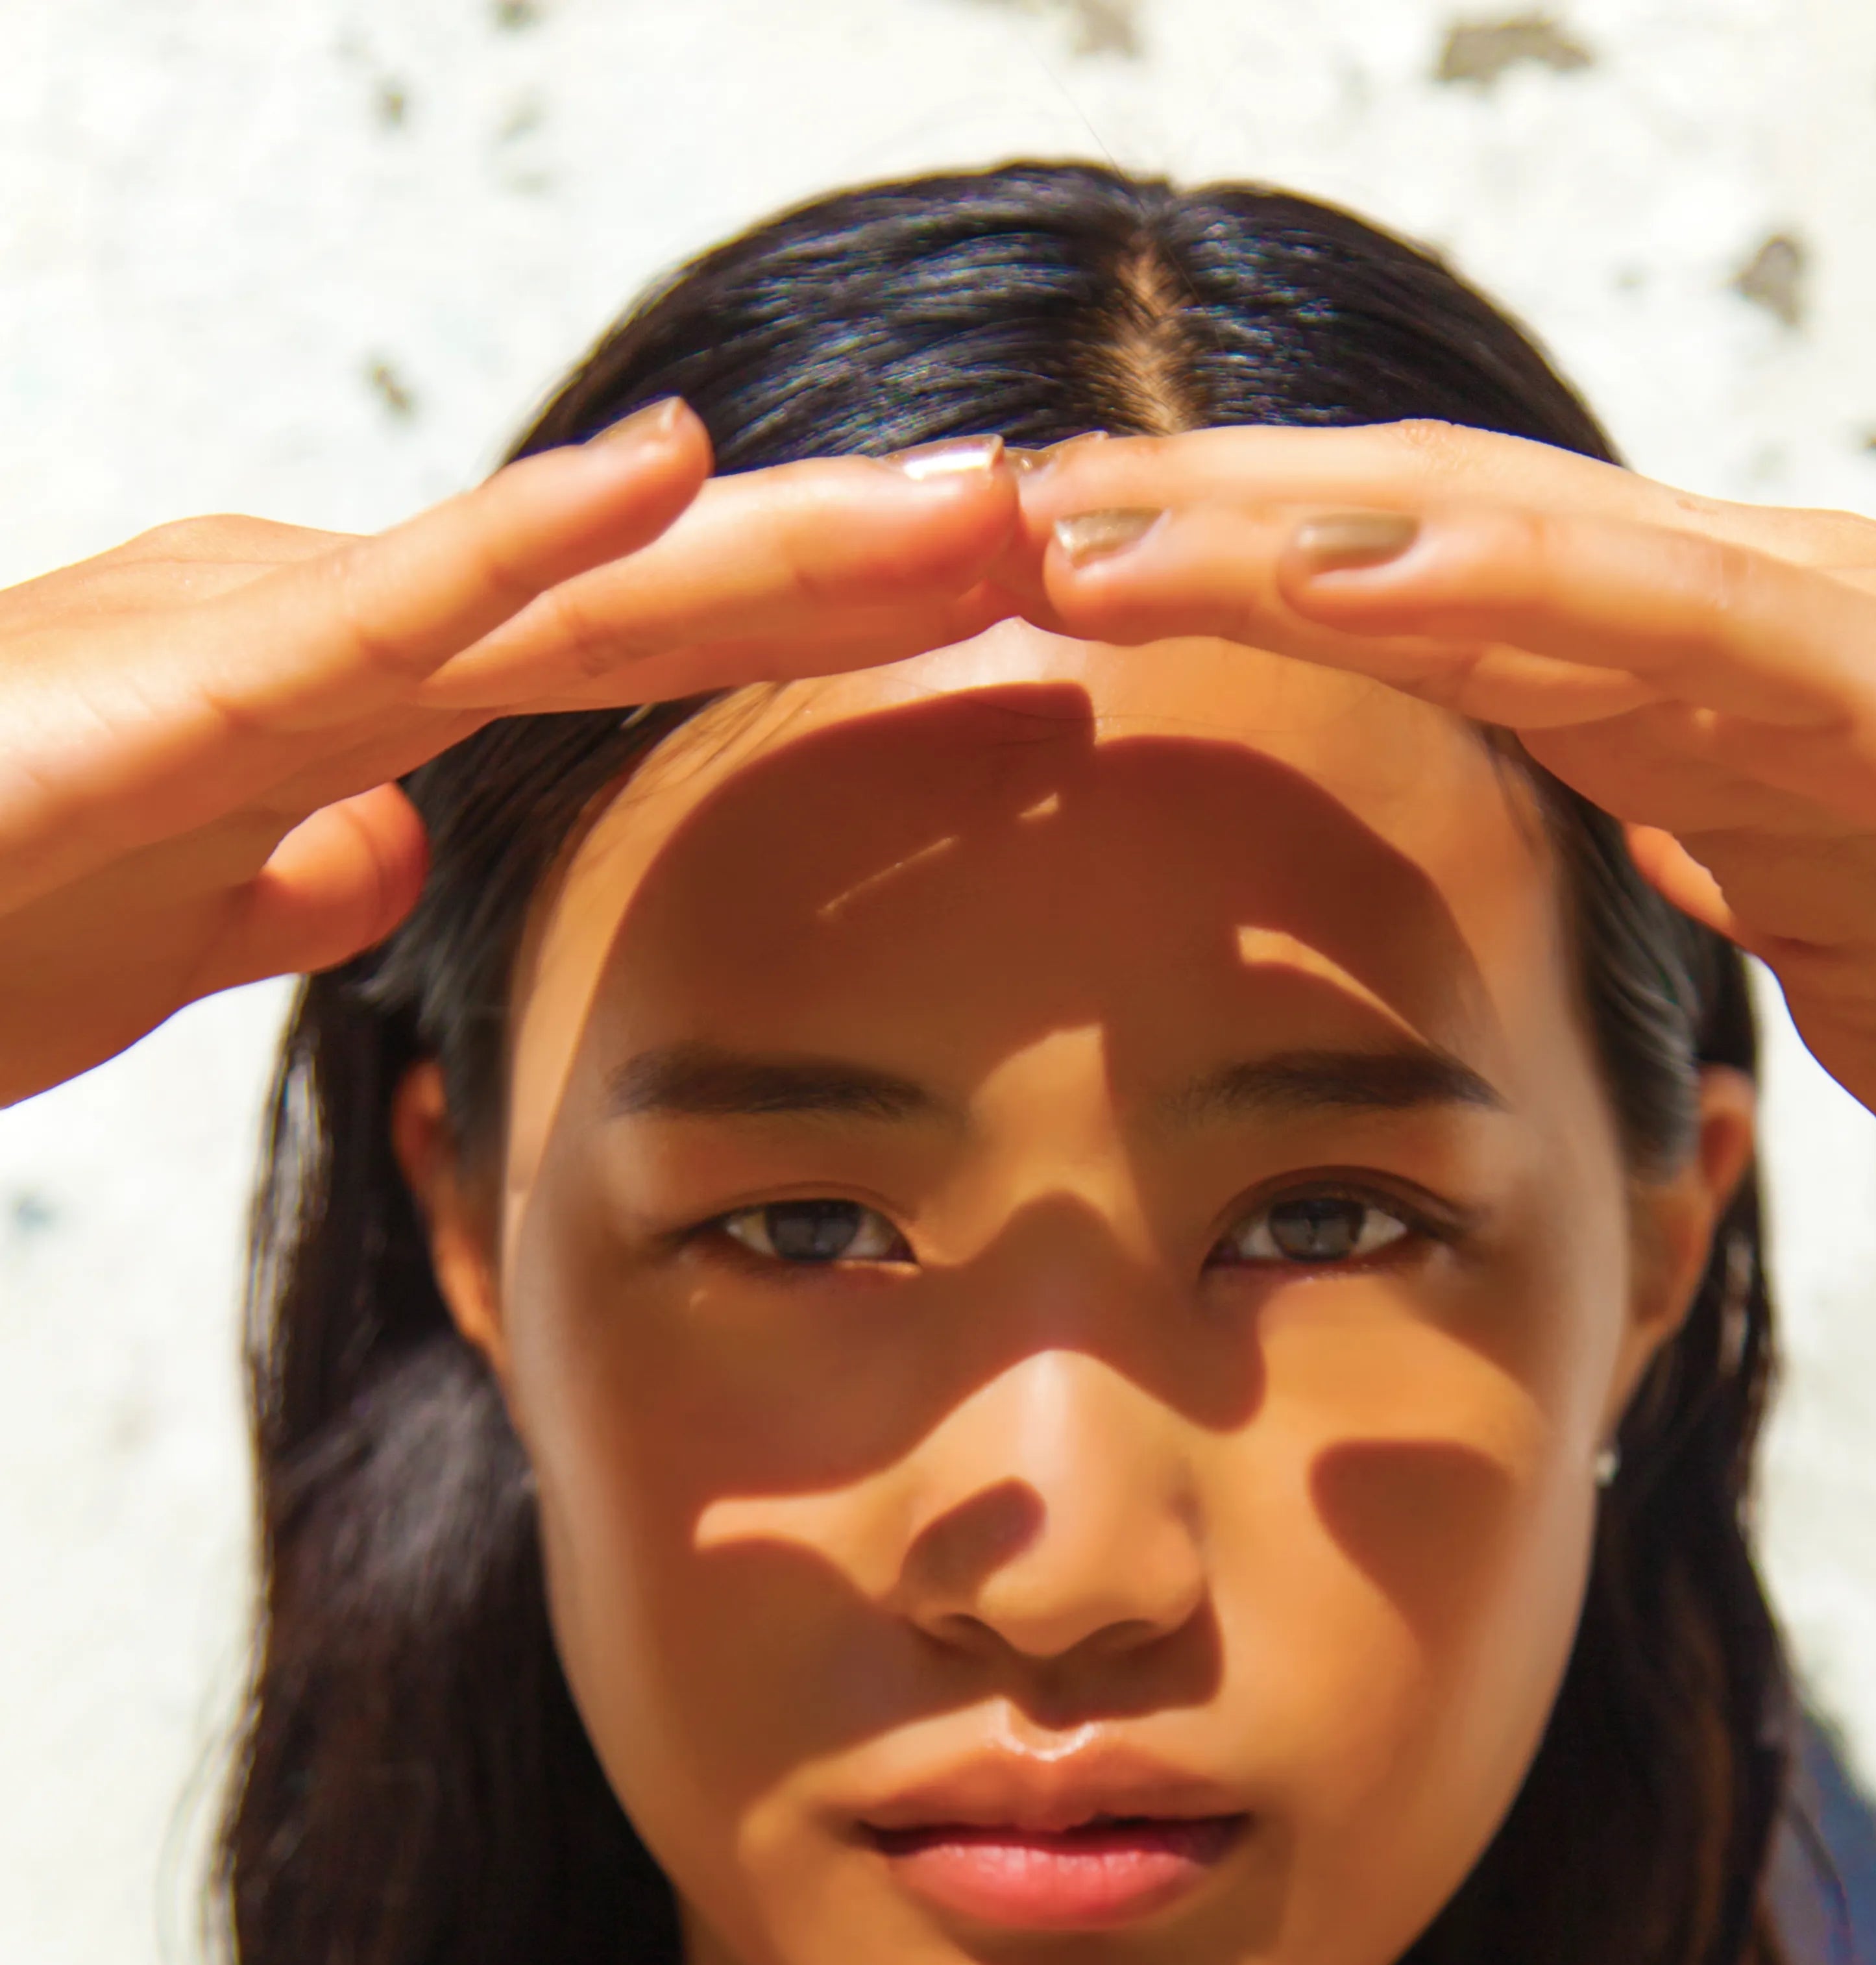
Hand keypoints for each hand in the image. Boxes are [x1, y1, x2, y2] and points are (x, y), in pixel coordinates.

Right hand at [0, 412, 1017, 1104]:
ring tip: (985, 500)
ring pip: (574, 591)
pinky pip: (379, 612)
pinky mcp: (178, 691)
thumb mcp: (142, 925)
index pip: (628, 667)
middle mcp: (329, 642)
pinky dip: (529, 543)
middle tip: (1075, 544)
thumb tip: (383, 851)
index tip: (992, 639)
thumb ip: (264, 879)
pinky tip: (675, 470)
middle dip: (869, 579)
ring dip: (791, 545)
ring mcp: (261, 648)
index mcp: (338, 706)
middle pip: (652, 612)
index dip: (814, 643)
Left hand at [1012, 425, 1875, 1233]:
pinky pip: (1671, 632)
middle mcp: (1744, 620)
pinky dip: (1502, 591)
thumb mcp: (1800, 919)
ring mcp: (1823, 641)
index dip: (1221, 580)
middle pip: (1423, 537)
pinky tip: (1343, 573)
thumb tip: (1615, 807)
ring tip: (1090, 529)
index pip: (1417, 600)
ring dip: (1284, 529)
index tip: (1034, 600)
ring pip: (1512, 546)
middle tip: (994, 523)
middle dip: (1204, 520)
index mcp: (1695, 683)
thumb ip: (1701, 832)